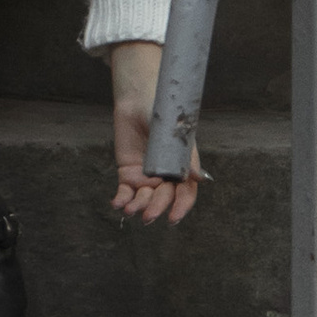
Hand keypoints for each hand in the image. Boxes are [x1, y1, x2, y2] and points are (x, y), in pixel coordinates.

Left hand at [107, 41, 200, 224]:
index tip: (173, 218)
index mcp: (183, 166)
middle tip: (147, 215)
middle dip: (157, 208)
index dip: (181, 206)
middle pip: (165, 198)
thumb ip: (184, 156)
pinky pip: (126, 192)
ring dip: (139, 207)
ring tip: (130, 209)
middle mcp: (166, 174)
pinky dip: (122, 200)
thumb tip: (198, 179)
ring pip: (145, 198)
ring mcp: (147, 175)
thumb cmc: (162, 111)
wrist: (137, 98)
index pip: (186, 192)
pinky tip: (118, 204)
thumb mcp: (174, 133)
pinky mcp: (128, 173)